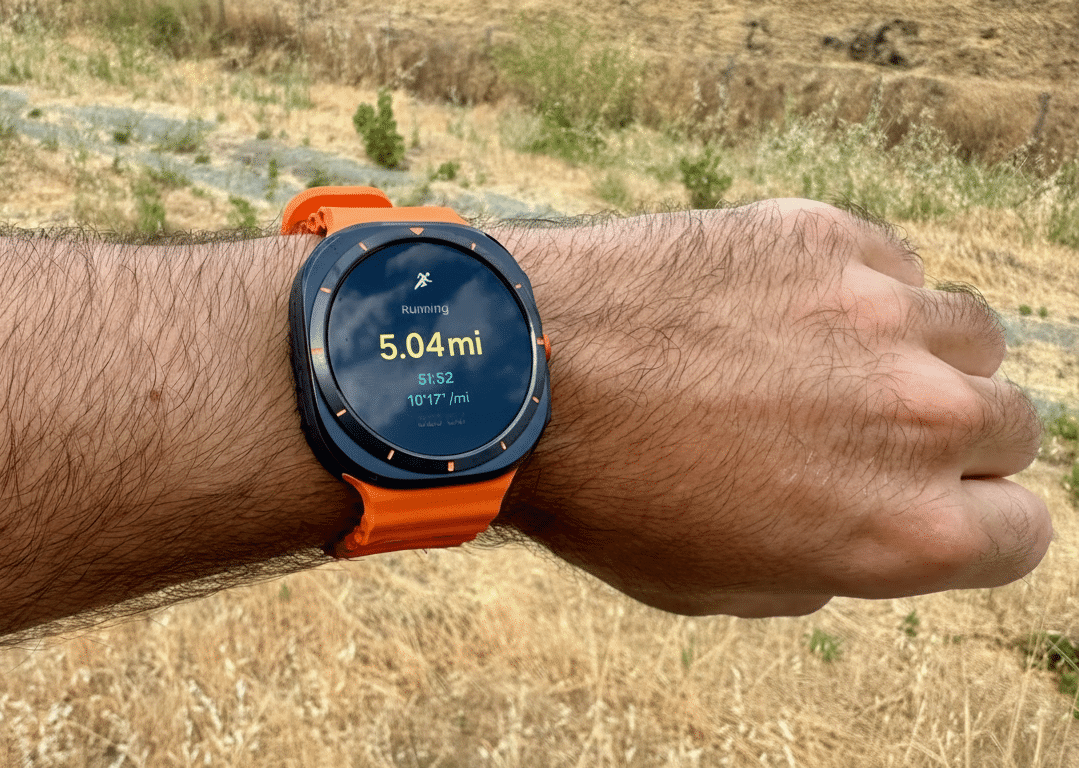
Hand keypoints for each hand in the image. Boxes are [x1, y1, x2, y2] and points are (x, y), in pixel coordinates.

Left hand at [498, 199, 1051, 616]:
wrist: (520, 372)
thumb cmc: (601, 493)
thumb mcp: (712, 588)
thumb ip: (822, 571)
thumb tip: (859, 538)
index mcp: (904, 532)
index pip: (1021, 535)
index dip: (974, 525)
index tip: (932, 507)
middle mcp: (920, 419)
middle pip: (1010, 427)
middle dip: (949, 441)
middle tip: (863, 433)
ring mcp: (882, 315)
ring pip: (968, 336)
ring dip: (917, 356)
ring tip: (826, 363)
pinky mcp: (830, 237)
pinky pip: (894, 265)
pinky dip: (860, 289)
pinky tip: (782, 307)